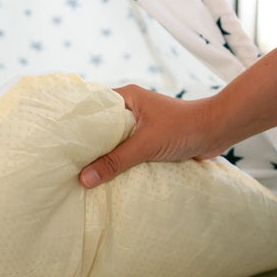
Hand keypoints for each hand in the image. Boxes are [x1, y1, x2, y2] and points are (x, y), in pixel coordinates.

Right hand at [79, 84, 218, 188]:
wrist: (218, 131)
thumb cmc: (184, 128)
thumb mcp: (146, 144)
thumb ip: (116, 161)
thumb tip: (84, 179)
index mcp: (126, 97)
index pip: (92, 107)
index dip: (76, 122)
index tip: (58, 138)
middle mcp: (131, 108)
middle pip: (101, 127)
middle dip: (88, 144)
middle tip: (65, 160)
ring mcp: (141, 124)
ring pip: (115, 140)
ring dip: (105, 155)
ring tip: (81, 171)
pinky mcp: (151, 139)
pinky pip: (129, 150)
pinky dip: (120, 161)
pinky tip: (108, 176)